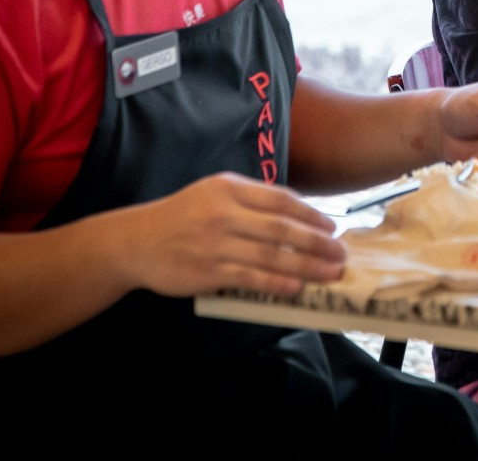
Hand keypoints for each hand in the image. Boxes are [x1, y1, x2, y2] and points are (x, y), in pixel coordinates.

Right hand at [116, 172, 344, 298]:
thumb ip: (251, 199)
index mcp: (230, 188)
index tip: (332, 228)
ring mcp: (215, 243)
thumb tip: (299, 214)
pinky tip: (296, 288)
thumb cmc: (183, 216)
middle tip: (340, 254)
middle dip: (317, 243)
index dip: (311, 215)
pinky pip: (250, 278)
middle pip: (282, 229)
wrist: (136, 242)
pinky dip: (276, 283)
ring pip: (271, 255)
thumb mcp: (214, 193)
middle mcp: (224, 213)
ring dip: (306, 266)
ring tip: (330, 274)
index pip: (281, 200)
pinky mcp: (207, 271)